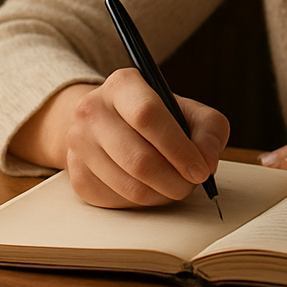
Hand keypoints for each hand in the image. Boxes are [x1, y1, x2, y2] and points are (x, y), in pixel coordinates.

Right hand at [12, 70, 229, 208]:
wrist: (108, 124)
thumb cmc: (155, 118)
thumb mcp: (188, 111)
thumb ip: (209, 129)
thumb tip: (207, 160)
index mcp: (121, 85)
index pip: (147, 115)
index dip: (178, 148)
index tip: (201, 169)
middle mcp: (92, 111)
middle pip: (139, 159)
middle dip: (175, 180)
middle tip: (192, 184)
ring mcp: (79, 145)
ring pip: (130, 186)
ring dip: (163, 195)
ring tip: (176, 185)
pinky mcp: (77, 176)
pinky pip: (118, 202)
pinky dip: (144, 202)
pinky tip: (152, 188)